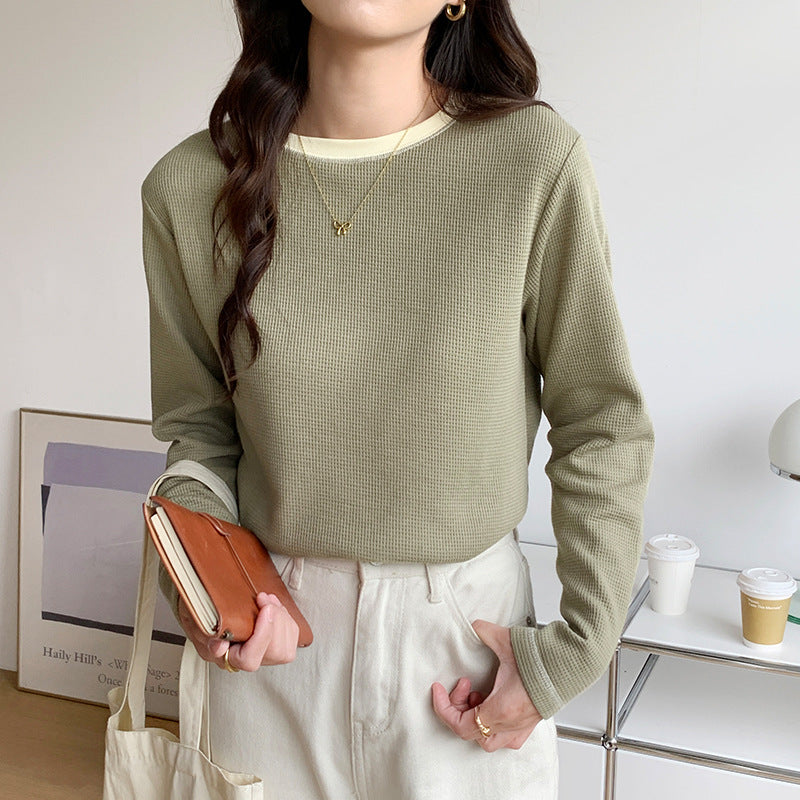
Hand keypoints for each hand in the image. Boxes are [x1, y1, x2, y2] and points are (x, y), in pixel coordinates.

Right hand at [178, 592, 298, 670]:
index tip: (265, 609)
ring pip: (286, 647)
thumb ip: (207, 636)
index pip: (250, 659)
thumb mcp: (197, 624)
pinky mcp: (275, 643)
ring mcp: (263, 654)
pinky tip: (274, 605)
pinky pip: (291, 637)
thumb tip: (219, 646)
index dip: (262, 635)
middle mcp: (248, 660)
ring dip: (282, 617)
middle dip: (277, 621)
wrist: (208, 612)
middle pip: (275, 653)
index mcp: (227, 658)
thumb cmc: (203, 619)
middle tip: (265, 599)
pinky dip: (287, 617)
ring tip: (268, 599)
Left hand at [431, 619, 542, 751]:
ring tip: (478, 694)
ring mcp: (521, 727)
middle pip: (471, 732)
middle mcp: (510, 725)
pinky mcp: (530, 723)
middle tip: (463, 686)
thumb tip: (474, 626)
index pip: (461, 725)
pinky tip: (493, 701)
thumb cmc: (544, 660)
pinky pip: (505, 736)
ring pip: (488, 739)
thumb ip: (484, 632)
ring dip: (475, 719)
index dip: (443, 708)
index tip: (438, 691)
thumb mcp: (506, 641)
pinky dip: (492, 723)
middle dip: (459, 709)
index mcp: (501, 710)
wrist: (571, 664)